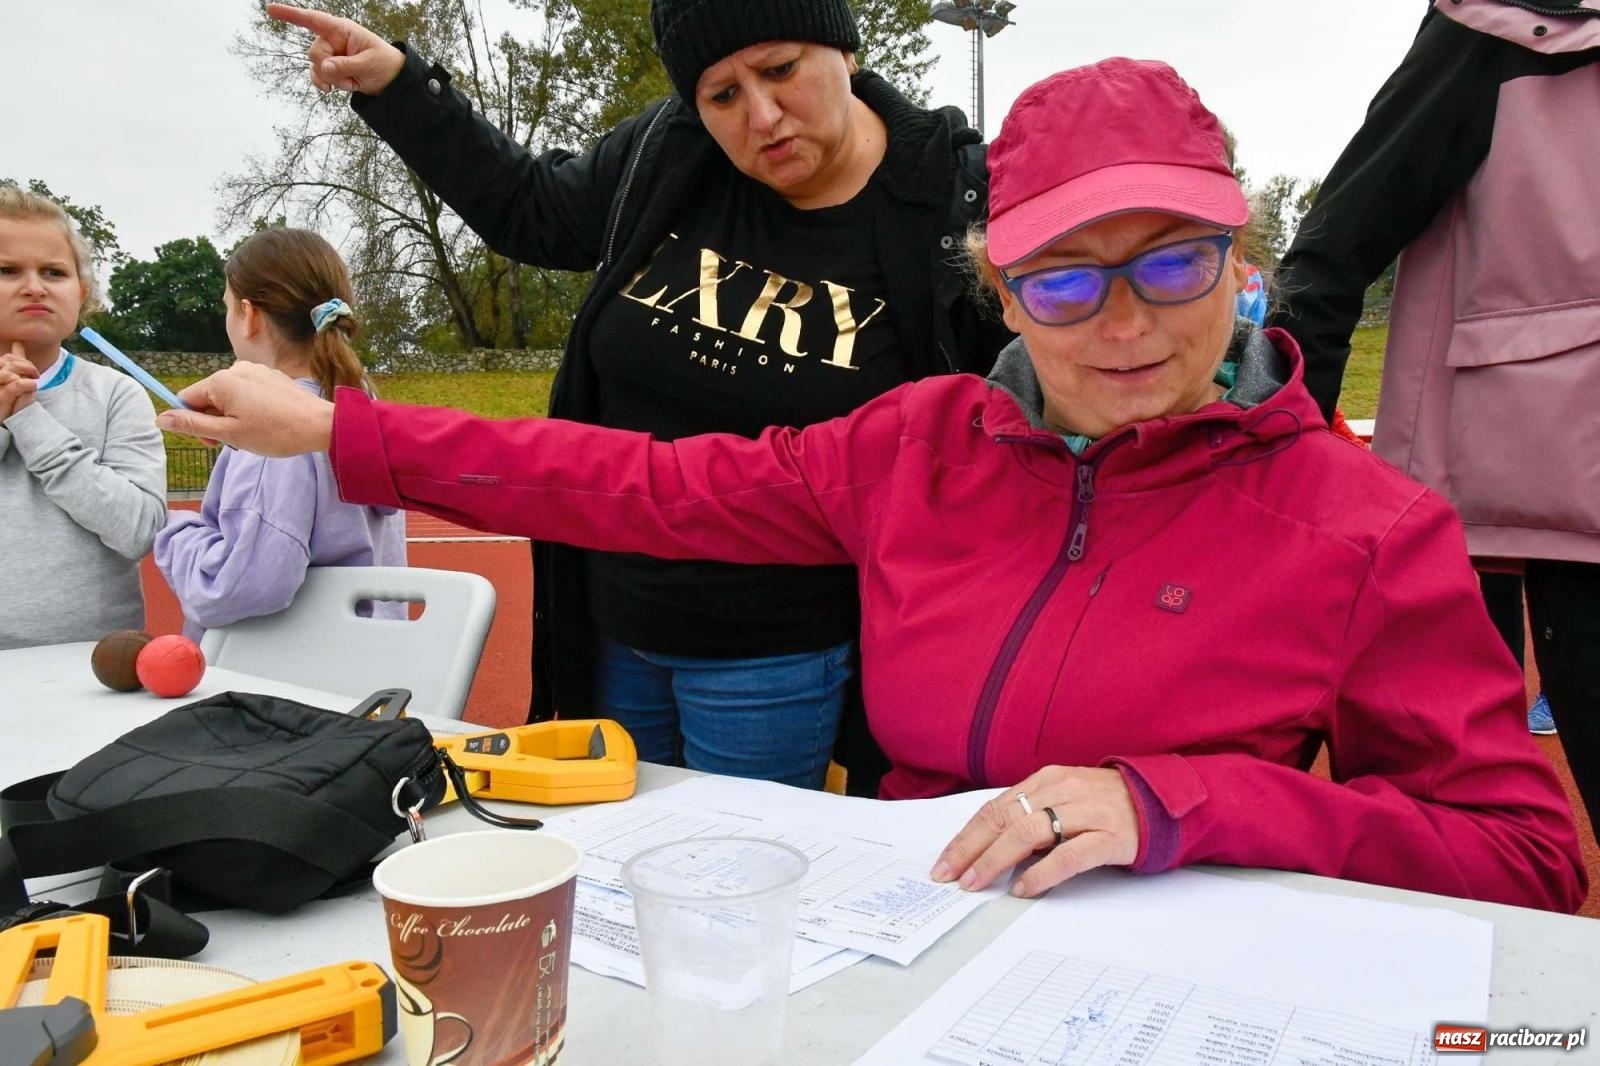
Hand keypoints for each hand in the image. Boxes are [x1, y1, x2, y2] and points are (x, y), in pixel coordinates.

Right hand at [0, 342, 38, 419]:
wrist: (8, 423)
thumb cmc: (12, 400)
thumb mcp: (15, 377)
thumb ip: (16, 360)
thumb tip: (18, 343)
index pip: (6, 358)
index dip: (20, 359)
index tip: (31, 370)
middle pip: (9, 363)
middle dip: (26, 366)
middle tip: (35, 375)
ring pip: (10, 372)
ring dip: (26, 373)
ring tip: (34, 381)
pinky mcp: (2, 398)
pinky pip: (16, 385)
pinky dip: (28, 384)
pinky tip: (34, 386)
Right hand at [157, 362, 334, 455]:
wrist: (320, 425)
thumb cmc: (275, 433)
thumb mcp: (228, 433)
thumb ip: (192, 424)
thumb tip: (160, 419)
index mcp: (221, 380)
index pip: (187, 399)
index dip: (195, 424)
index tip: (215, 442)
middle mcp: (235, 368)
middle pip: (209, 397)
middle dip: (216, 421)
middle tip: (237, 441)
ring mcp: (256, 370)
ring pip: (229, 396)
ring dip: (233, 416)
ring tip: (255, 432)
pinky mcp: (271, 375)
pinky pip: (248, 392)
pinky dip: (250, 408)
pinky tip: (267, 422)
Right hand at [266, 3, 405, 94]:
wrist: (391, 80)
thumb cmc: (383, 63)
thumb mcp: (367, 64)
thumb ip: (345, 65)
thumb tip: (323, 68)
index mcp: (342, 30)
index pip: (313, 20)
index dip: (291, 14)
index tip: (270, 8)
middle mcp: (332, 39)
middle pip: (314, 53)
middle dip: (328, 68)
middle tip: (350, 75)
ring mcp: (330, 54)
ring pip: (315, 67)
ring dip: (332, 79)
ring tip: (352, 81)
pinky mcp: (329, 68)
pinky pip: (316, 76)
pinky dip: (324, 84)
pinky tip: (332, 90)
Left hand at [930, 766, 1139, 897]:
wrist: (1162, 802)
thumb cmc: (1106, 805)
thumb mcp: (1063, 800)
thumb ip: (1031, 815)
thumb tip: (989, 847)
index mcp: (1046, 780)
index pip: (995, 808)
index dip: (966, 836)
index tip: (945, 860)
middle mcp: (1062, 791)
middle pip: (1005, 818)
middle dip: (971, 848)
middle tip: (949, 875)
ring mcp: (1086, 812)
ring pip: (1029, 832)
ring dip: (996, 859)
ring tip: (976, 883)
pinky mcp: (1110, 836)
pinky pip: (1069, 854)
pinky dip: (1042, 872)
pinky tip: (1023, 888)